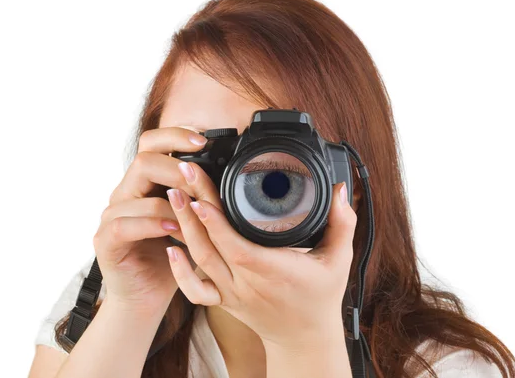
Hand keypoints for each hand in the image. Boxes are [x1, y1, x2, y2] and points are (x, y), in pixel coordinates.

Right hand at [93, 127, 220, 315]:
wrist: (148, 296)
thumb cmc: (172, 258)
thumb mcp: (192, 222)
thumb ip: (200, 198)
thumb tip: (229, 175)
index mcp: (144, 184)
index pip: (151, 144)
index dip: (174, 136)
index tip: (203, 140)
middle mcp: (125, 194)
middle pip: (143, 160)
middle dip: (177, 168)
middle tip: (199, 182)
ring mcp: (112, 216)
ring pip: (136, 192)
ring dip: (170, 203)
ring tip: (194, 214)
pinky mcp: (105, 240)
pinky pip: (125, 224)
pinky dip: (152, 224)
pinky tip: (173, 231)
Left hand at [166, 162, 355, 349]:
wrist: (304, 339)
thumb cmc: (321, 298)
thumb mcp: (339, 260)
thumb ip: (343, 223)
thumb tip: (342, 190)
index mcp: (273, 271)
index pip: (238, 246)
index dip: (217, 223)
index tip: (203, 195)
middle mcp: (247, 282)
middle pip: (211, 245)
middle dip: (193, 208)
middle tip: (183, 174)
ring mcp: (231, 292)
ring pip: (199, 260)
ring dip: (184, 227)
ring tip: (174, 194)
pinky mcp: (223, 300)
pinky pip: (194, 288)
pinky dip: (180, 270)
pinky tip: (171, 247)